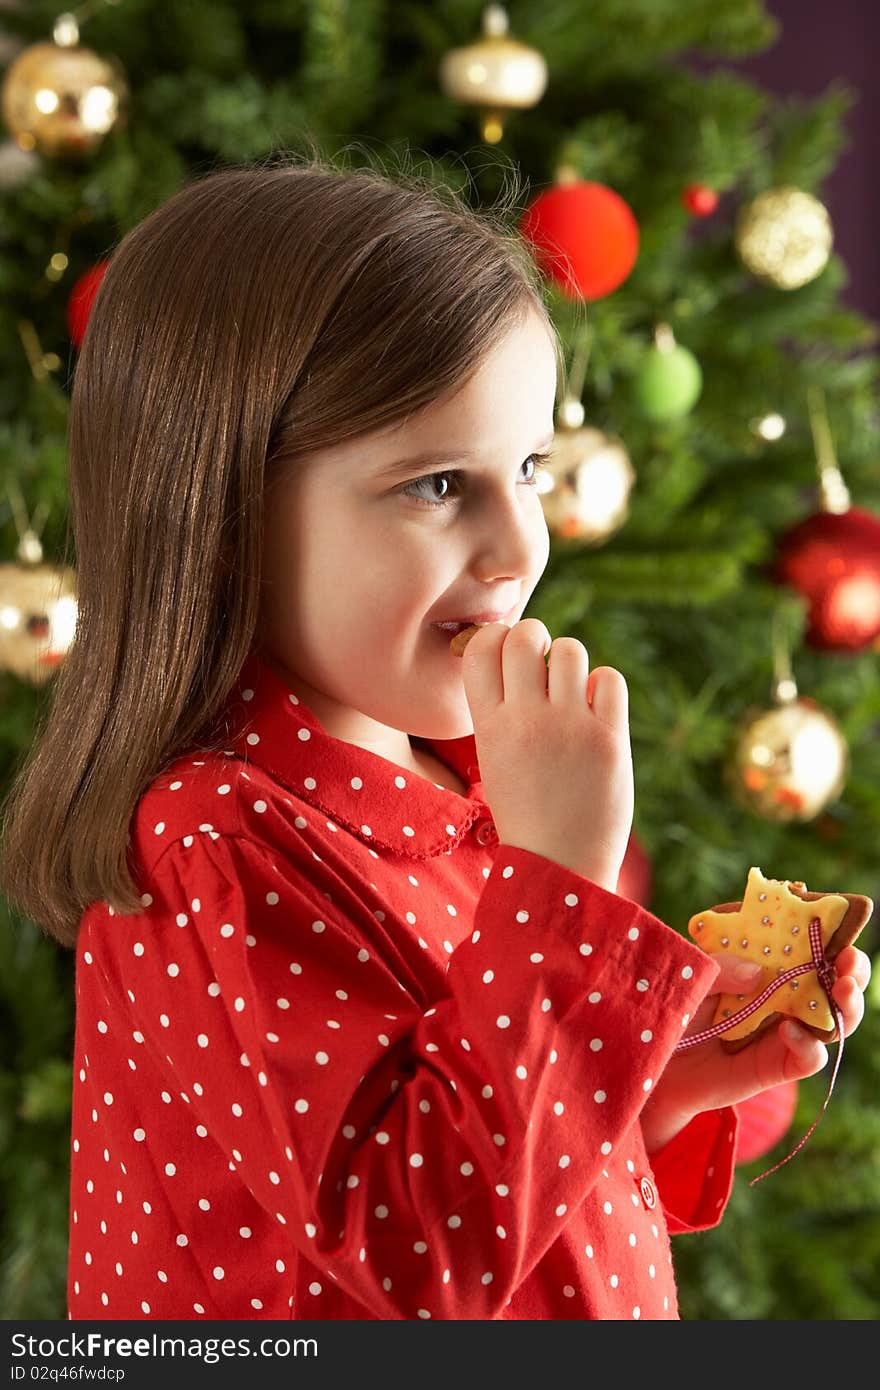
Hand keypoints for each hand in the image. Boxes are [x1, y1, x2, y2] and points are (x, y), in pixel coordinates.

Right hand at [461, 620, 633, 890]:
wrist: (559, 864)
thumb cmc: (526, 810)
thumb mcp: (494, 758)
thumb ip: (502, 709)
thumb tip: (519, 654)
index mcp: (489, 726)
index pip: (482, 648)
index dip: (497, 638)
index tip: (508, 655)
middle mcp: (526, 720)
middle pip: (526, 636)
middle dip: (535, 638)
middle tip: (542, 664)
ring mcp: (569, 728)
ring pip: (571, 650)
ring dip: (571, 662)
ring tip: (571, 691)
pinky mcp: (609, 739)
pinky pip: (609, 679)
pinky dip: (603, 686)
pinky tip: (596, 710)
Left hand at [640, 945, 871, 1154]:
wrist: (647, 1057)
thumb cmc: (670, 1004)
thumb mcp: (689, 975)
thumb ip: (719, 968)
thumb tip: (757, 972)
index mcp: (764, 962)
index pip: (805, 942)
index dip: (827, 931)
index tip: (835, 921)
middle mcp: (780, 994)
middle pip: (831, 980)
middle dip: (851, 969)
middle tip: (850, 961)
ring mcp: (780, 1030)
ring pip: (832, 1020)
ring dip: (847, 1006)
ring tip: (842, 989)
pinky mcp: (773, 1066)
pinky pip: (807, 1058)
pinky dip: (808, 1046)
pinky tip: (791, 1032)